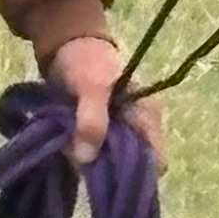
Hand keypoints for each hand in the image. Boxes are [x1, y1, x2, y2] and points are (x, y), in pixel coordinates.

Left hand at [48, 33, 164, 171]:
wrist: (64, 43)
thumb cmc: (86, 60)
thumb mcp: (92, 86)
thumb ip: (92, 120)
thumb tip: (87, 159)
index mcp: (147, 117)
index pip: (156, 161)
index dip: (136, 174)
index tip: (107, 174)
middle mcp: (137, 128)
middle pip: (129, 167)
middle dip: (104, 168)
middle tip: (78, 156)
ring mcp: (117, 131)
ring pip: (108, 162)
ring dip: (87, 158)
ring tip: (65, 145)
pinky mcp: (97, 132)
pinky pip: (92, 152)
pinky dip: (78, 151)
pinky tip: (62, 144)